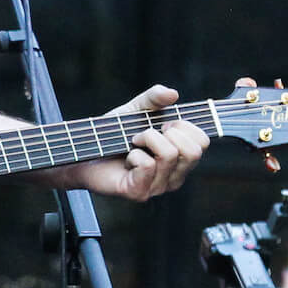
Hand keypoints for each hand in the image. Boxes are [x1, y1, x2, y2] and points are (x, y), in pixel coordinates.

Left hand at [71, 85, 207, 201]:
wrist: (85, 151)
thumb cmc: (114, 134)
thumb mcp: (136, 109)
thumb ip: (154, 98)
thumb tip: (173, 94)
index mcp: (180, 158)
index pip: (202, 142)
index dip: (185, 126)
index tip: (164, 123)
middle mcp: (174, 176)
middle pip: (193, 152)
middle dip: (169, 133)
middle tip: (147, 132)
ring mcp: (158, 187)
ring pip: (169, 155)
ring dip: (147, 139)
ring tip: (132, 141)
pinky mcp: (140, 192)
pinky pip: (148, 165)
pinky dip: (134, 154)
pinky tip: (126, 158)